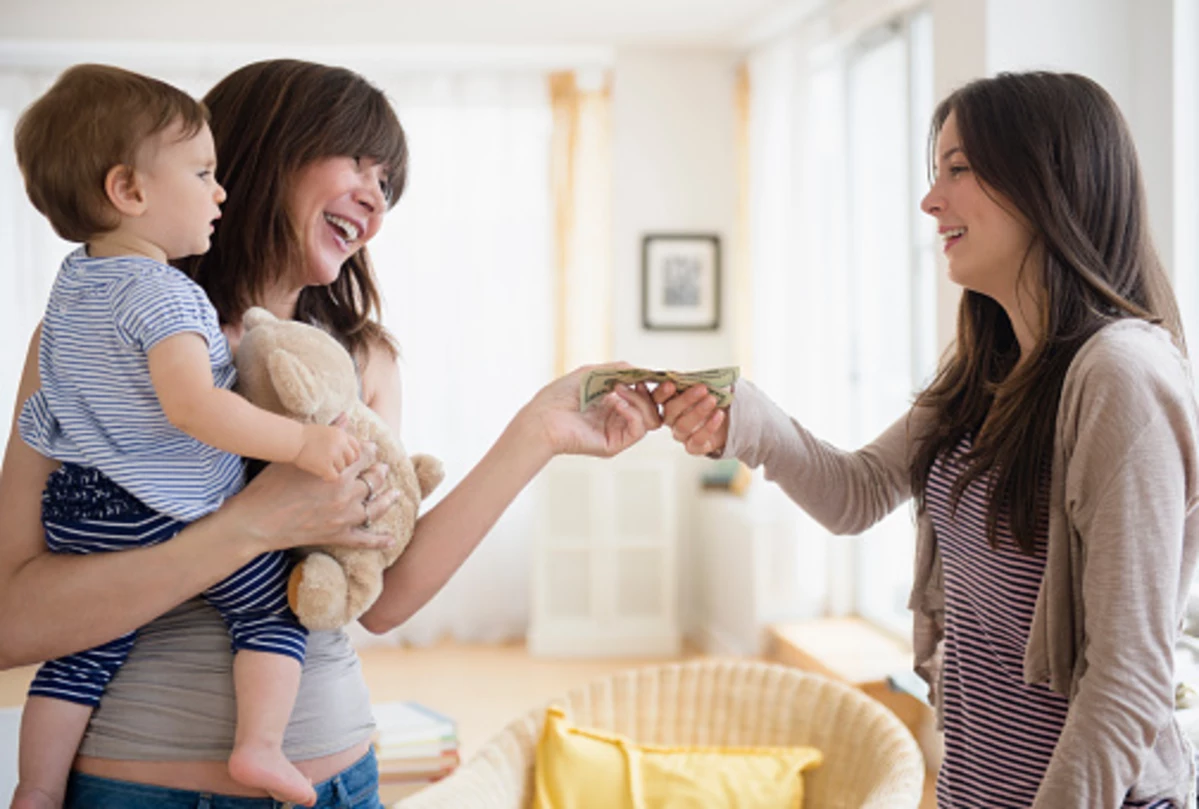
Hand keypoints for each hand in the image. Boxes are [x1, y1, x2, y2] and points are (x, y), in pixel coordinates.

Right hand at [218, 445, 398, 555]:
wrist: (255, 521)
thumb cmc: (270, 485)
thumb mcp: (298, 457)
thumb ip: (326, 436)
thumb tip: (344, 416)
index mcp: (337, 473)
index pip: (364, 456)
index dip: (369, 450)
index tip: (371, 448)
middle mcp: (346, 495)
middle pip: (373, 480)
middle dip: (379, 472)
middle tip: (383, 469)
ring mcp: (344, 517)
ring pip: (375, 507)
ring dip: (387, 499)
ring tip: (395, 494)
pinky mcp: (337, 536)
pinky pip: (364, 539)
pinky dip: (379, 540)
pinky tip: (391, 539)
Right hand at [295, 422, 360, 480]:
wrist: (292, 440)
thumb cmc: (306, 434)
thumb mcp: (325, 428)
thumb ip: (338, 426)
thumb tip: (346, 416)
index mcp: (341, 434)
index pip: (356, 447)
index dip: (353, 454)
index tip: (347, 459)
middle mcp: (340, 444)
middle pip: (351, 459)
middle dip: (344, 463)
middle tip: (334, 465)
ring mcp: (334, 455)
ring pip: (342, 469)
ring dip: (334, 470)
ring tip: (324, 468)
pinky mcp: (326, 466)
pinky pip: (334, 477)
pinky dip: (328, 477)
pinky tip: (322, 475)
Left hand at [522, 363, 662, 456]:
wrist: (543, 416)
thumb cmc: (560, 396)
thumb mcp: (594, 373)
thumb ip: (620, 370)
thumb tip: (643, 372)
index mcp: (613, 403)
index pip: (645, 397)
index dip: (654, 387)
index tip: (659, 376)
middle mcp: (617, 418)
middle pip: (653, 409)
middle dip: (657, 395)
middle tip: (655, 383)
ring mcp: (616, 432)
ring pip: (651, 419)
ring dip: (640, 400)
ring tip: (619, 390)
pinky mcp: (614, 444)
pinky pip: (638, 430)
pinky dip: (633, 412)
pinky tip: (617, 403)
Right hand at [653, 380, 729, 456]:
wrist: (728, 418)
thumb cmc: (710, 398)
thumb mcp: (702, 386)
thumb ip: (692, 382)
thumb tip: (688, 376)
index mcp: (669, 402)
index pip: (657, 398)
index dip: (662, 393)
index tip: (671, 385)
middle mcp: (671, 420)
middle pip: (670, 411)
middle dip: (686, 399)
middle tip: (702, 389)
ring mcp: (681, 435)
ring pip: (682, 426)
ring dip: (698, 412)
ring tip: (712, 400)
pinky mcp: (693, 447)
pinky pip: (697, 440)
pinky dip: (709, 427)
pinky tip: (718, 415)